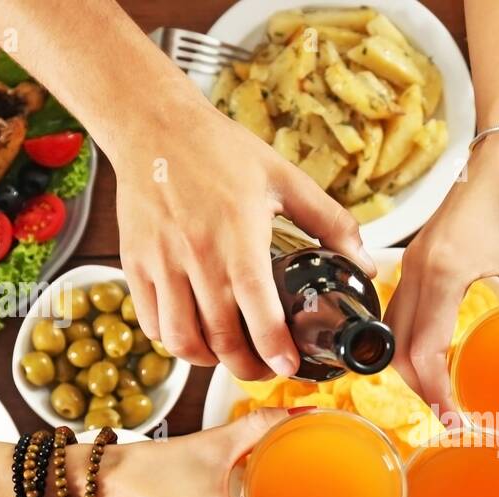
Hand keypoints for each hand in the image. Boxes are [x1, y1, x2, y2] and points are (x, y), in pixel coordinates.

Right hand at [112, 95, 375, 379]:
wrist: (152, 124)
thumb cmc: (219, 150)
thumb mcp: (284, 179)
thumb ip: (330, 222)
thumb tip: (365, 261)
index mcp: (238, 237)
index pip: (257, 310)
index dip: (274, 348)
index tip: (289, 367)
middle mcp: (196, 256)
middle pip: (219, 338)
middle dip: (247, 367)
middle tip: (266, 369)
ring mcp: (160, 263)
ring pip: (180, 339)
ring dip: (208, 360)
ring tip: (229, 355)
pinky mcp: (133, 265)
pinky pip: (150, 323)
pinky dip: (173, 341)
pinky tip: (194, 333)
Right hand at [384, 135, 498, 410]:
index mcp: (443, 272)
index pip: (422, 352)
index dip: (435, 394)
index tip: (458, 421)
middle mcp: (418, 269)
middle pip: (397, 350)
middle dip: (420, 389)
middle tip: (454, 419)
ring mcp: (414, 262)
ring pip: (394, 332)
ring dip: (412, 367)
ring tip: (445, 395)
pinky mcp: (421, 257)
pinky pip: (403, 312)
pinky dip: (413, 342)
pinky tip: (442, 357)